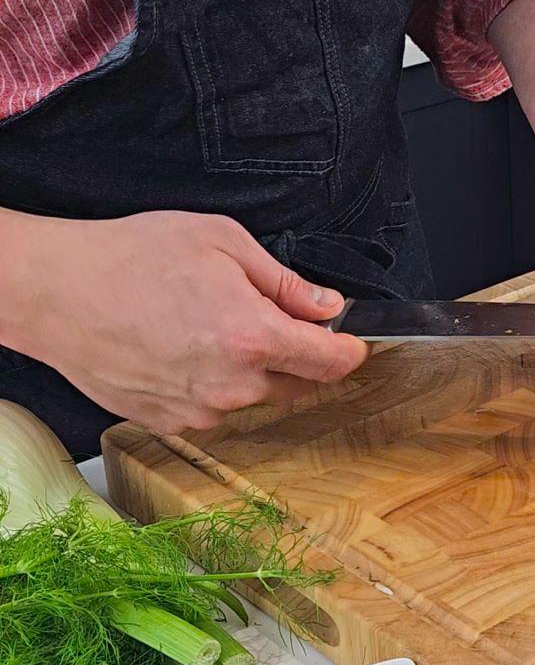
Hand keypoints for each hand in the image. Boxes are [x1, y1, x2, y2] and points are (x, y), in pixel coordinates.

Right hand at [0, 209, 368, 433]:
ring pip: (254, 395)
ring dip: (252, 368)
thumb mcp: (223, 242)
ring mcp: (199, 410)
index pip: (332, 363)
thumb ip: (285, 283)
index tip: (351, 341)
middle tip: (265, 316)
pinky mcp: (169, 422)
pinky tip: (184, 348)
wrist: (54, 291)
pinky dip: (213, 382)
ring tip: (209, 325)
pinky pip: (214, 406)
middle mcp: (232, 385)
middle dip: (297, 354)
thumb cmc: (129, 258)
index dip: (349, 350)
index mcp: (254, 337)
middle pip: (298, 383)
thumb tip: (326, 306)